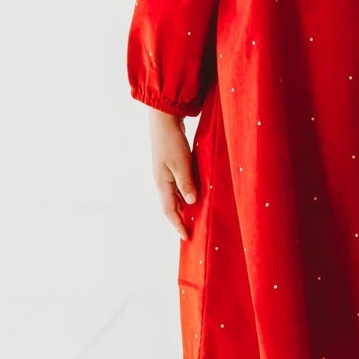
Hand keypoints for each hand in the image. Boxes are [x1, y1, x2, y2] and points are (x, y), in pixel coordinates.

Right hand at [148, 108, 197, 237]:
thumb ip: (186, 183)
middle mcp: (162, 181)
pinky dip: (186, 193)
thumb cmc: (171, 141)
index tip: (187, 237)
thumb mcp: (181, 163)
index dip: (178, 225)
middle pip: (171, 206)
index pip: (169, 211)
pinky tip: (195, 194)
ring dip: (184, 207)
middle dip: (180, 219)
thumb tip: (192, 202)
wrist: (163, 120)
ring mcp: (166, 173)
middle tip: (192, 231)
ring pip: (175, 196)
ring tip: (196, 216)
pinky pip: (178, 185)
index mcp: (162, 183)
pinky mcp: (171, 165)